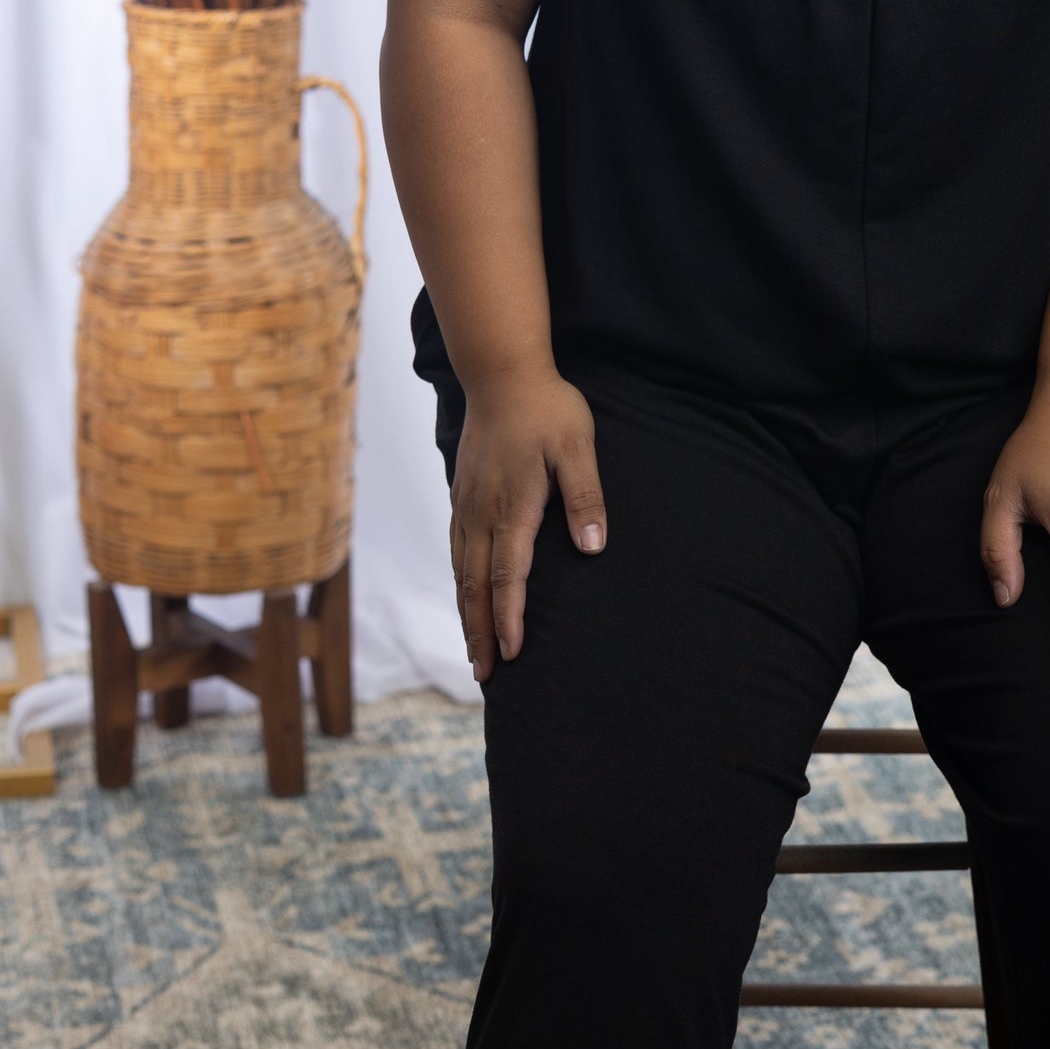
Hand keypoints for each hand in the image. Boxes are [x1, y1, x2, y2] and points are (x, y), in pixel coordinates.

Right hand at [450, 364, 605, 680]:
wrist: (501, 373)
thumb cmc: (548, 409)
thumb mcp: (578, 448)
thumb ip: (585, 499)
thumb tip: (593, 548)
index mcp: (513, 507)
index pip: (509, 576)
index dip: (509, 618)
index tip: (511, 654)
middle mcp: (482, 513)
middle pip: (477, 586)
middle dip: (480, 633)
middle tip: (484, 675)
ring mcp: (468, 506)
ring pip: (462, 572)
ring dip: (467, 615)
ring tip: (473, 651)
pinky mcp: (462, 496)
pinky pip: (456, 551)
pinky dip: (460, 584)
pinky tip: (465, 597)